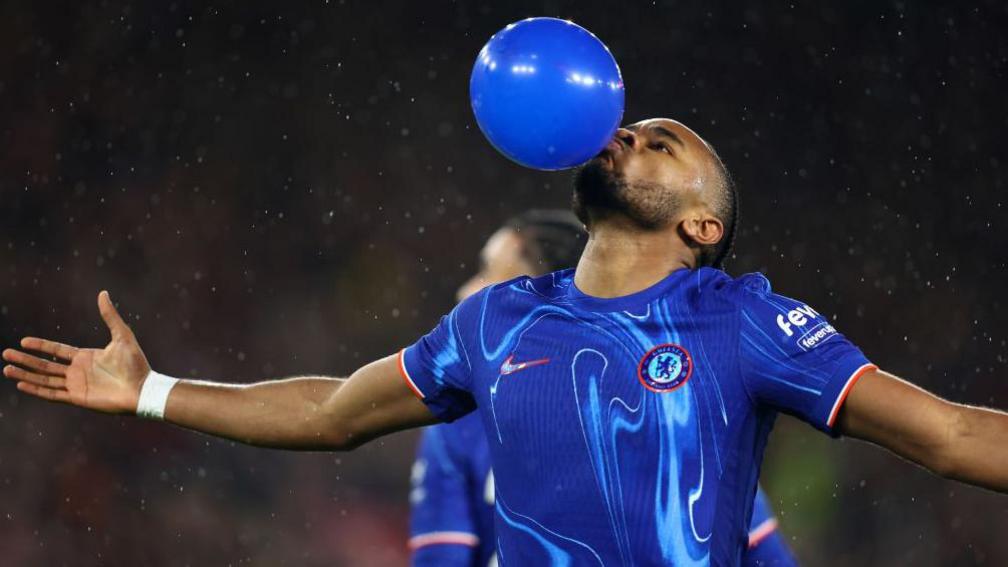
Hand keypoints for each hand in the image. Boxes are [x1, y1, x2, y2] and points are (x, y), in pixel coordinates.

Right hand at [3, 291, 150, 413]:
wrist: (142, 389)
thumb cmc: (136, 364)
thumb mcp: (122, 335)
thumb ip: (110, 315)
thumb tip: (103, 293)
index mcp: (85, 357)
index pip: (56, 350)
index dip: (40, 346)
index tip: (23, 341)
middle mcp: (77, 371)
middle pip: (45, 364)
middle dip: (26, 359)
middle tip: (6, 353)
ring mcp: (76, 385)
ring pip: (44, 379)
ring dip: (25, 374)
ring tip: (7, 368)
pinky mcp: (77, 397)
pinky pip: (52, 393)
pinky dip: (36, 389)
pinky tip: (22, 384)